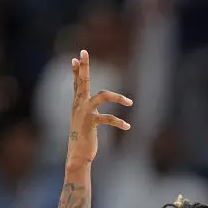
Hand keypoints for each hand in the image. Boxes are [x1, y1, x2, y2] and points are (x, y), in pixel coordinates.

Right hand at [65, 50, 131, 169]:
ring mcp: (84, 113)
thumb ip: (87, 112)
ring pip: (102, 96)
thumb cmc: (83, 140)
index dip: (76, 71)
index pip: (77, 84)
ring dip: (118, 97)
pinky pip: (108, 118)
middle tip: (84, 52)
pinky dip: (119, 122)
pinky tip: (127, 127)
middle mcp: (79, 106)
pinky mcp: (91, 123)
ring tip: (130, 102)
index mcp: (77, 105)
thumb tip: (92, 107)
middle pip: (82, 82)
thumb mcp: (83, 122)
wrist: (78, 156)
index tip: (77, 58)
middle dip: (84, 67)